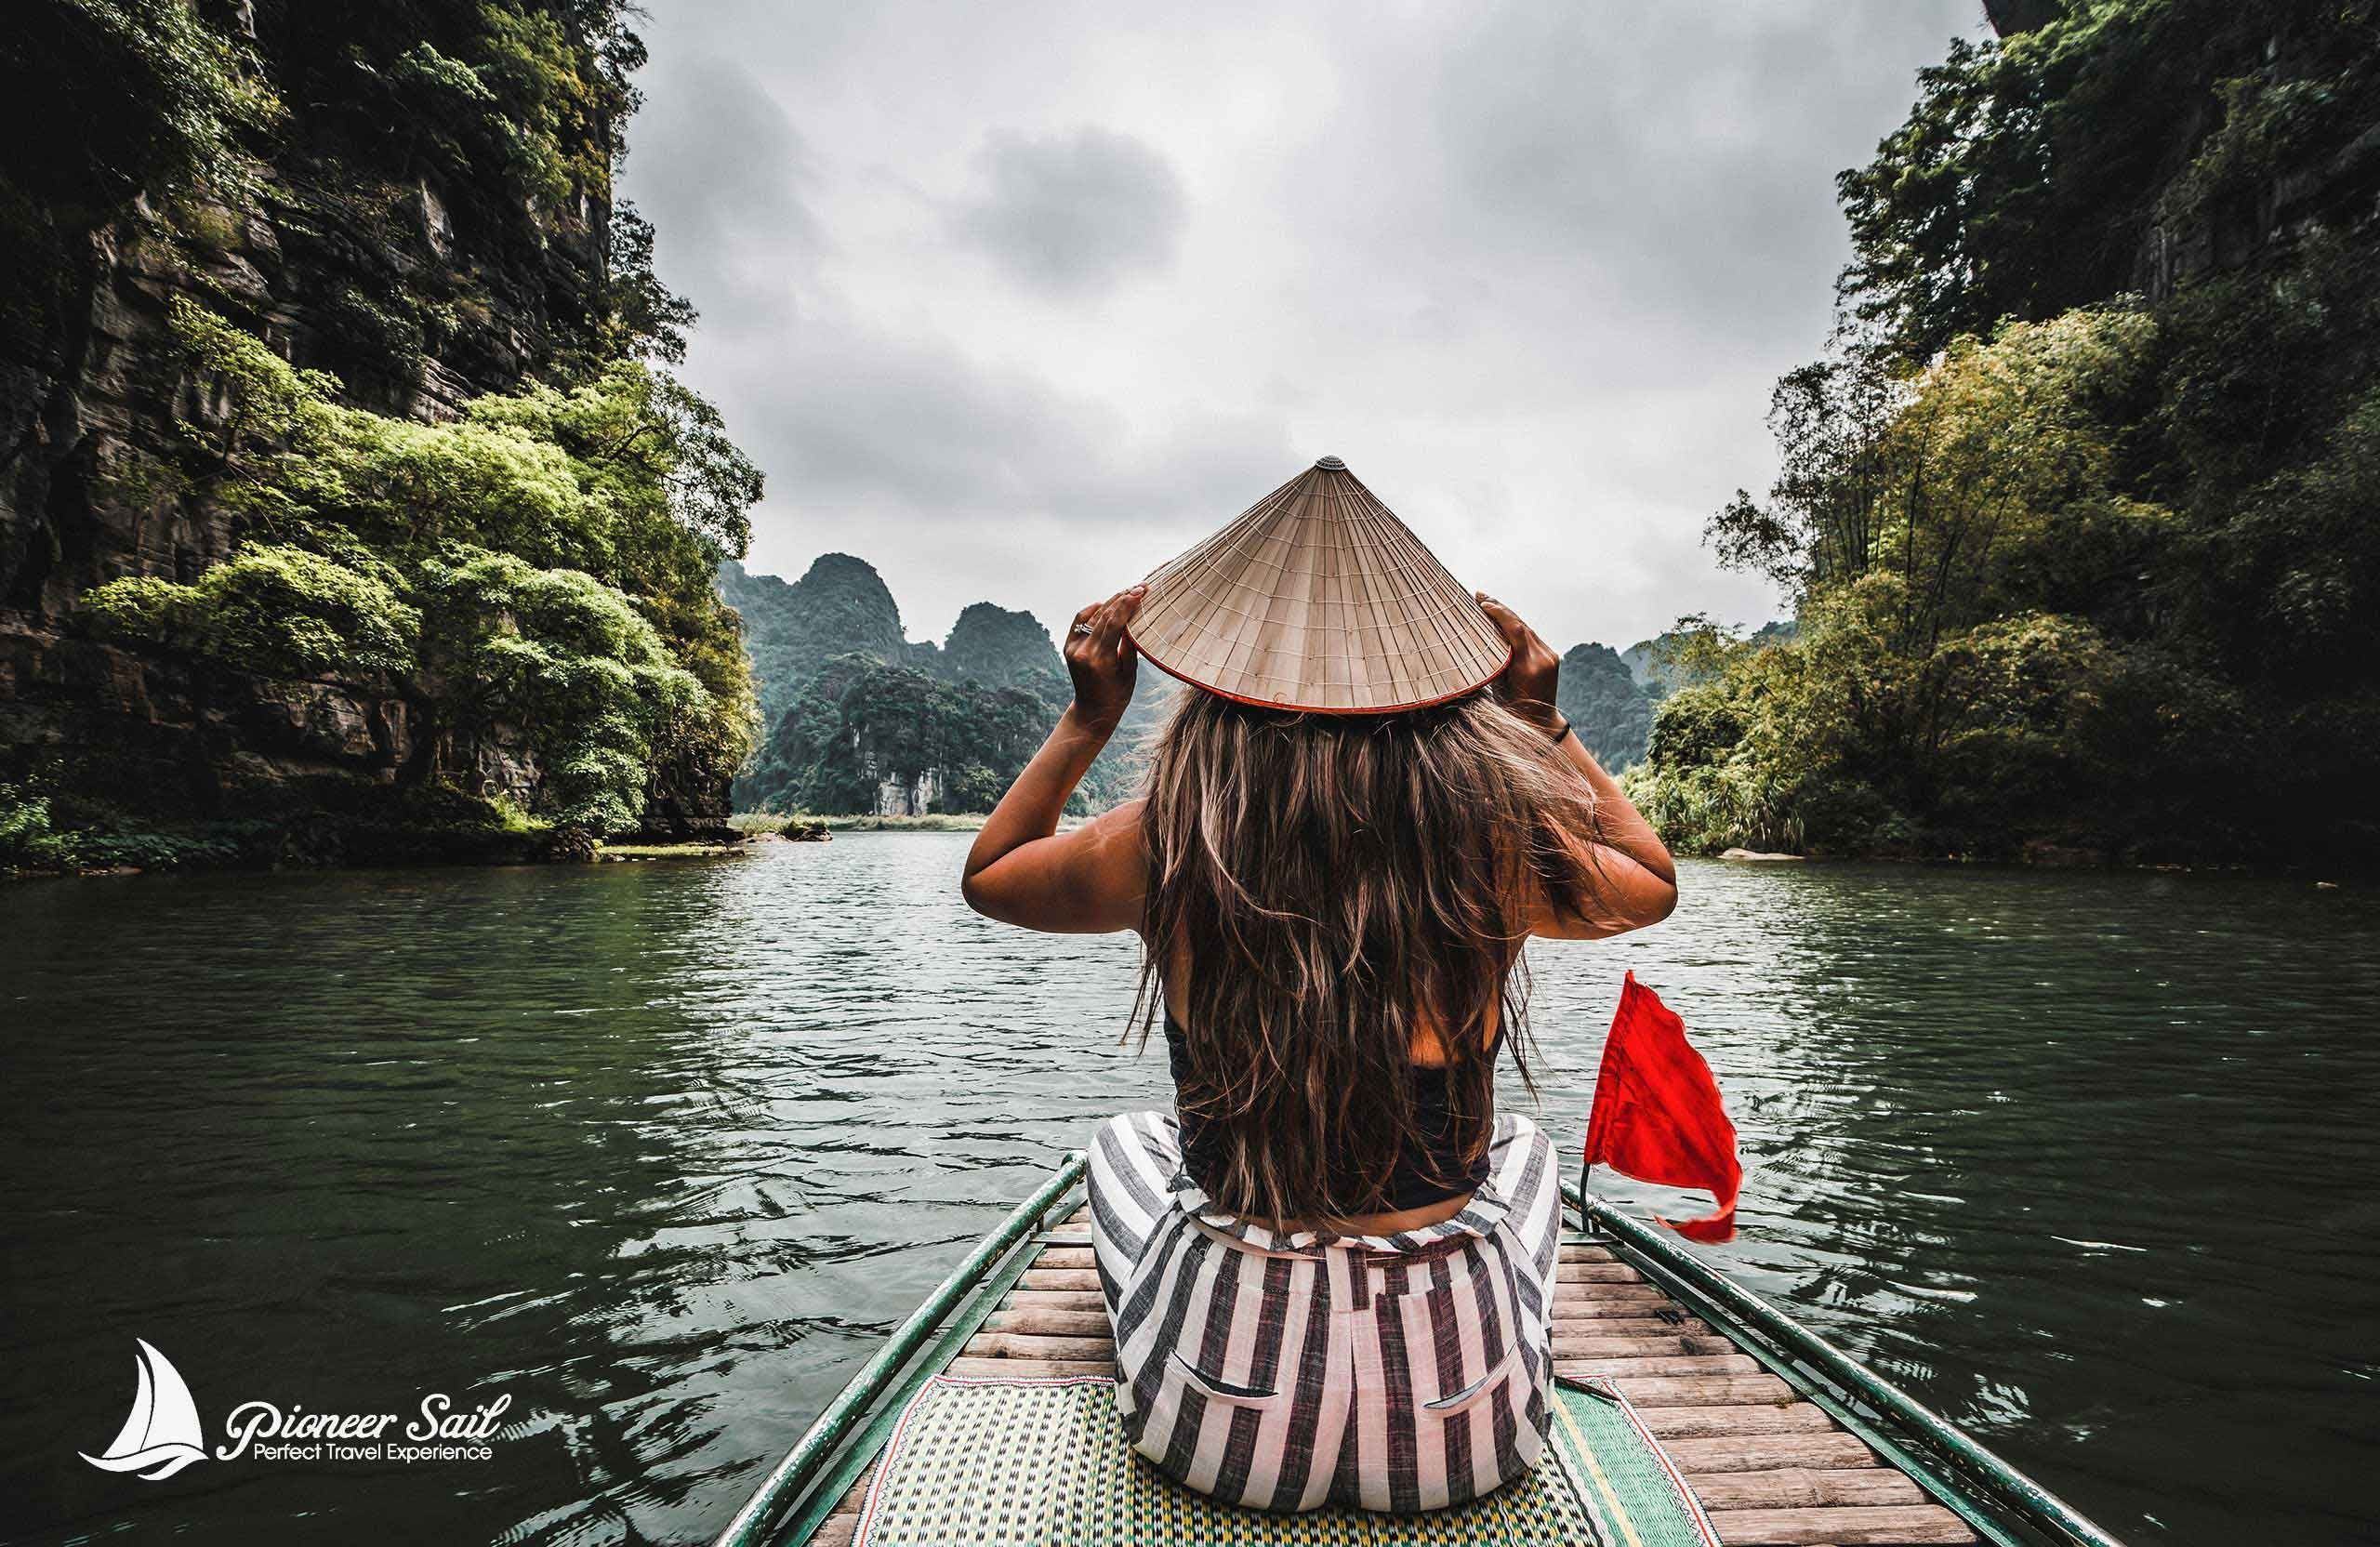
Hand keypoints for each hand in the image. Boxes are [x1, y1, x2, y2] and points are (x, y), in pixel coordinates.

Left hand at [1064, 585, 1143, 730]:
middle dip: (1122, 599)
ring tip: (1127, 593)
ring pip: (1091, 615)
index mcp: (1099, 659)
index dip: (1128, 604)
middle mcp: (1082, 651)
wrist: (1092, 710)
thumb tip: (1133, 617)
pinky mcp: (1068, 647)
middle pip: (1103, 615)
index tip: (1141, 591)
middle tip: (1139, 588)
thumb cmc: (1117, 694)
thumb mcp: (1130, 671)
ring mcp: (1072, 648)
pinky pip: (1080, 621)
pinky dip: (1093, 610)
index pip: (1114, 623)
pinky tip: (1106, 604)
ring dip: (1110, 602)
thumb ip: (1130, 643)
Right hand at [1475, 592, 1560, 723]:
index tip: (1482, 603)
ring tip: (1489, 603)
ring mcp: (1550, 656)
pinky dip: (1517, 627)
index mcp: (1528, 667)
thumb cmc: (1512, 709)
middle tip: (1480, 595)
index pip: (1516, 630)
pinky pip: (1532, 637)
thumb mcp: (1498, 685)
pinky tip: (1504, 620)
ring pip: (1526, 628)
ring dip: (1508, 616)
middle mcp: (1543, 658)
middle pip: (1521, 624)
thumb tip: (1479, 637)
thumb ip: (1495, 661)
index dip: (1499, 613)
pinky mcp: (1553, 656)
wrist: (1540, 722)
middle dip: (1501, 608)